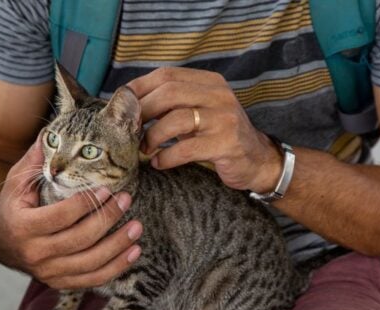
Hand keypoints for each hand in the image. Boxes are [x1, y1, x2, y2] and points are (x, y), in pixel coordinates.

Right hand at [0, 141, 142, 288]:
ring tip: (137, 226)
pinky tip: (134, 251)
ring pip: (90, 263)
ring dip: (118, 245)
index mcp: (22, 227)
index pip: (61, 216)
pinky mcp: (59, 283)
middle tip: (126, 200)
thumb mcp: (17, 181)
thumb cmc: (13, 205)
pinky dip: (116, 267)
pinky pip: (92, 280)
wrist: (0, 241)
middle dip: (107, 219)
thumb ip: (36, 160)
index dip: (87, 203)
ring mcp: (47, 272)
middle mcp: (34, 254)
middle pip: (80, 239)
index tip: (108, 188)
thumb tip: (52, 133)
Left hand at [127, 67, 281, 192]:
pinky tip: (158, 163)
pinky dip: (166, 157)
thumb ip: (172, 104)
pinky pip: (186, 149)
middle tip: (128, 129)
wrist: (257, 159)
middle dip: (142, 111)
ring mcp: (224, 119)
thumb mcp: (198, 112)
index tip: (122, 104)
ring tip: (144, 148)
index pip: (167, 75)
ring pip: (176, 119)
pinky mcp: (226, 144)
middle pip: (169, 93)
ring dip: (152, 135)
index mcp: (209, 82)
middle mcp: (219, 95)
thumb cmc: (218, 135)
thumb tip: (129, 104)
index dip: (140, 88)